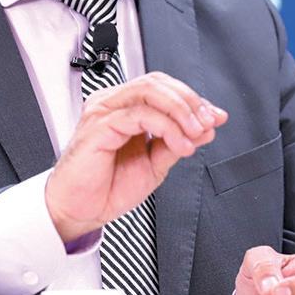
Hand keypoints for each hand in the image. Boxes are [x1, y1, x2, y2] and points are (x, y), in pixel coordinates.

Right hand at [45, 71, 226, 240]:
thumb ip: (177, 143)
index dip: (193, 99)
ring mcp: (104, 111)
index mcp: (125, 108)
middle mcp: (113, 104)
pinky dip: (166, 127)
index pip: (164, 88)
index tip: (216, 117)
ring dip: (180, 110)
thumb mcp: (154, 164)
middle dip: (190, 101)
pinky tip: (179, 144)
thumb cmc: (106, 188)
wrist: (78, 212)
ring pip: (150, 91)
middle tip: (207, 123)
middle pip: (158, 82)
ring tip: (196, 133)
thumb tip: (205, 128)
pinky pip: (139, 114)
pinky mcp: (99, 125)